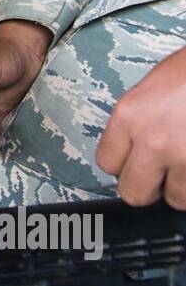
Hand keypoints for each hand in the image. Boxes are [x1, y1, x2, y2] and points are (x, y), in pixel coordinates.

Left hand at [96, 47, 185, 206]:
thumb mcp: (155, 86)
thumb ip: (139, 121)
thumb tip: (135, 151)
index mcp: (132, 115)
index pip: (107, 162)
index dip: (124, 165)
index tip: (135, 162)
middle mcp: (154, 140)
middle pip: (134, 193)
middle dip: (149, 187)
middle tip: (163, 174)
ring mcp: (185, 158)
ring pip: (176, 198)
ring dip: (184, 187)